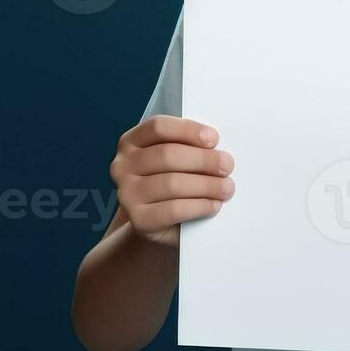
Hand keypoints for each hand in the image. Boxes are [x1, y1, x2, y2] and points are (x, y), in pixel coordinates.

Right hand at [109, 115, 235, 247]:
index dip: (188, 130)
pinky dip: (199, 206)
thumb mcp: (175, 160)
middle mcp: (123, 166)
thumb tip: (218, 147)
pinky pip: (173, 210)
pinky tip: (214, 205)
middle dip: (204, 160)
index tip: (213, 139)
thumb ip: (188, 147)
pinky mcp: (139, 219)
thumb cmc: (172, 181)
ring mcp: (127, 194)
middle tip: (227, 165)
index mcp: (131, 142)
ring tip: (226, 187)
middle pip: (167, 155)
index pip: (158, 127)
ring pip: (172, 183)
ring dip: (206, 185)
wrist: (158, 223)